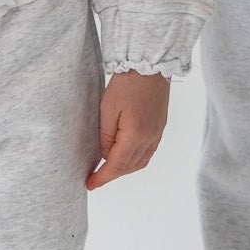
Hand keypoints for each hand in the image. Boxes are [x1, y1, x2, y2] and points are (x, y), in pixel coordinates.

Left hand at [85, 70, 170, 189]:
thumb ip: (106, 136)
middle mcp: (150, 138)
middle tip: (95, 178)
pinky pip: (148, 152)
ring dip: (124, 169)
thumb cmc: (126, 83)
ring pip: (141, 162)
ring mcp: (157, 133)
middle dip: (112, 175)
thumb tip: (106, 155)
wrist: (148, 65)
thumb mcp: (107, 109)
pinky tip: (124, 156)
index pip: (117, 165)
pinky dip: (135, 159)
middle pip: (130, 167)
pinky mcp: (160, 127)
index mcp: (136, 134)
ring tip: (108, 169)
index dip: (102, 177)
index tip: (90, 184)